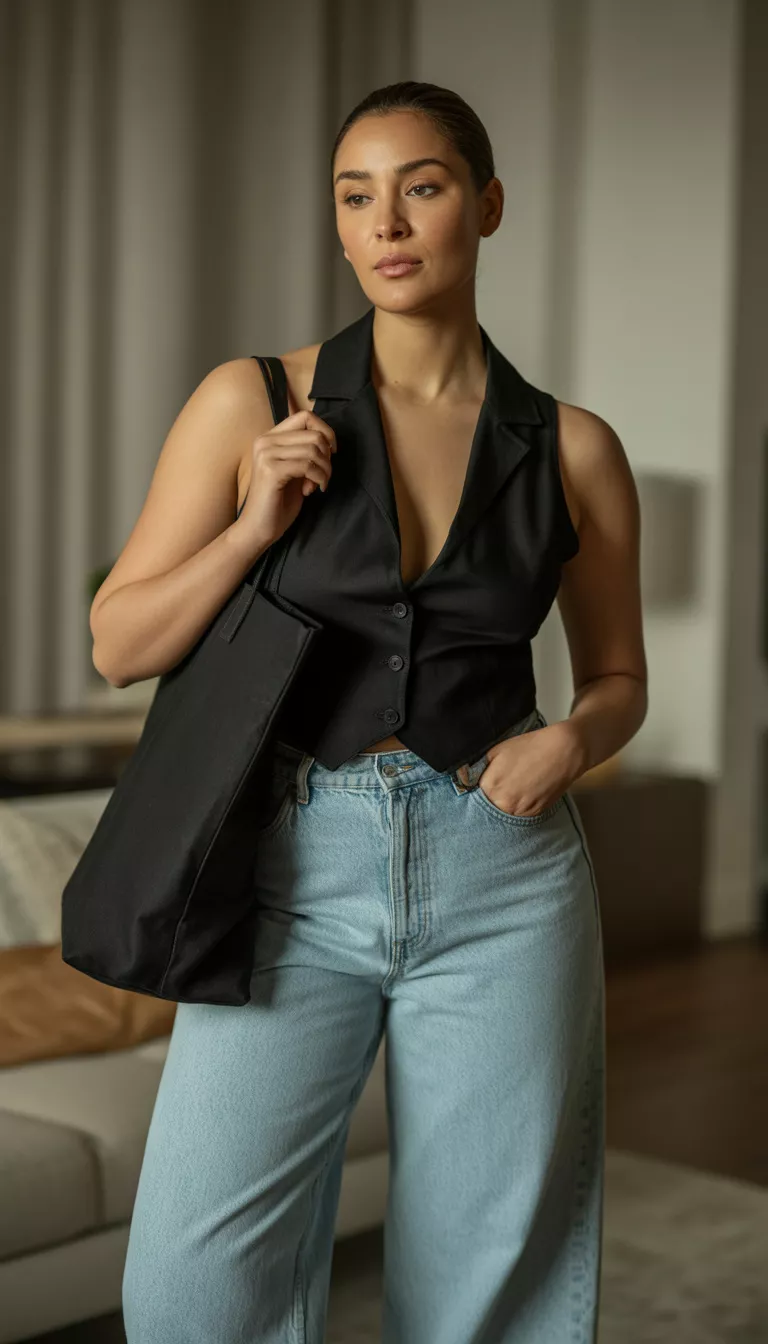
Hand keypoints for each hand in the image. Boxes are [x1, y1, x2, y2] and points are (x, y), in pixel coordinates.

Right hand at [234, 410, 336, 552]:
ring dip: (324, 470)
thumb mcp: (294, 469)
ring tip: (317, 485)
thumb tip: (328, 439)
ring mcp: (266, 454)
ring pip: (314, 449)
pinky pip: (308, 466)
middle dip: (327, 456)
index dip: (326, 432)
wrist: (258, 527)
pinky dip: (318, 478)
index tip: (331, 453)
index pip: (305, 416)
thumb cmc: (278, 501)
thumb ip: (305, 451)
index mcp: (269, 437)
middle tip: (322, 476)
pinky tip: (311, 491)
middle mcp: (265, 441)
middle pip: (314, 433)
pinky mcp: (271, 470)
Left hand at [478, 720, 581, 816]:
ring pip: (505, 812)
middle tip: (501, 784)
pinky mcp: (535, 813)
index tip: (484, 783)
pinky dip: (520, 805)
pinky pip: (520, 813)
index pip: (474, 795)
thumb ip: (480, 767)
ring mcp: (521, 810)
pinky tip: (525, 791)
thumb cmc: (530, 747)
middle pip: (489, 807)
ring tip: (515, 787)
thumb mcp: (497, 751)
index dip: (480, 788)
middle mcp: (504, 803)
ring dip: (505, 803)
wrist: (563, 751)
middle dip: (491, 797)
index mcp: (491, 786)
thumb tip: (470, 777)